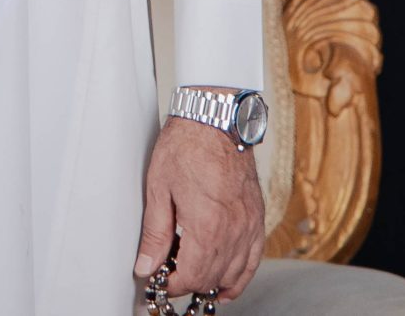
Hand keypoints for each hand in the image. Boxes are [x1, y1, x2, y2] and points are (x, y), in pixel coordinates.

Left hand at [133, 114, 265, 299]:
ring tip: (193, 282)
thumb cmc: (186, 147)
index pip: (191, 276)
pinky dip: (241, 276)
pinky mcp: (257, 218)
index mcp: (206, 226)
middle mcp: (233, 231)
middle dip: (189, 283)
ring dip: (213, 282)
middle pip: (211, 277)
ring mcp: (249, 226)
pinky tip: (227, 284)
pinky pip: (254, 259)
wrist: (216, 120)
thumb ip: (155, 234)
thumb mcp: (159, 189)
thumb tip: (147, 265)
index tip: (160, 280)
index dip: (173, 284)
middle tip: (170, 276)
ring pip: (234, 273)